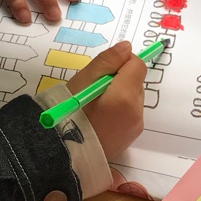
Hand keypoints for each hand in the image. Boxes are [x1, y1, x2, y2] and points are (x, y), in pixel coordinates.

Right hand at [67, 42, 144, 157]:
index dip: (121, 63)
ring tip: (96, 106)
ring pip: (134, 99)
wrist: (63, 152)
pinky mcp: (132, 138)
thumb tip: (127, 47)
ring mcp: (135, 127)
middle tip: (95, 90)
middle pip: (136, 83)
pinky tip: (101, 119)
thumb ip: (107, 61)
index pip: (137, 65)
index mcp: (124, 96)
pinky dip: (120, 112)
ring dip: (120, 96)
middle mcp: (136, 112)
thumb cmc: (67, 114)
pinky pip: (131, 115)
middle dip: (120, 80)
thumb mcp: (82, 81)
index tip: (103, 71)